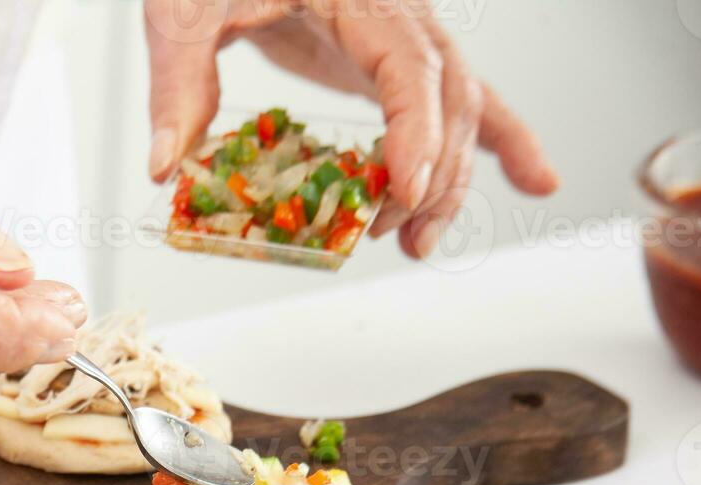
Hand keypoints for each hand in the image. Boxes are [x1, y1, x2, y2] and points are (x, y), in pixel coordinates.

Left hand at [144, 0, 558, 258]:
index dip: (415, 132)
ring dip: (452, 179)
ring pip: (459, 107)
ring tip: (419, 244)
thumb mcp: (184, 9)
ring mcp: (401, 34)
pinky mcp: (393, 55)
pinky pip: (461, 96)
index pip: (408, 66)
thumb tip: (165, 163)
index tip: (404, 189)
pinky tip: (535, 178)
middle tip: (398, 236)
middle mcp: (395, 13)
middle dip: (435, 175)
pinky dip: (502, 137)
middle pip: (448, 96)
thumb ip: (178, 82)